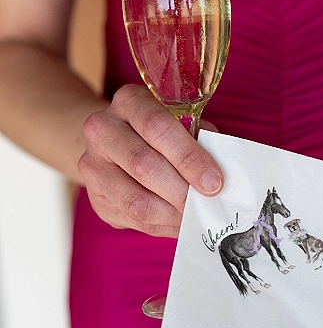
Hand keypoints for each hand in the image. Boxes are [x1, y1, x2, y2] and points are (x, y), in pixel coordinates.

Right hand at [78, 84, 222, 236]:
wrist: (115, 144)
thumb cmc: (160, 133)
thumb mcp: (181, 123)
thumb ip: (200, 140)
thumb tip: (225, 174)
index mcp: (128, 102)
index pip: (157, 127)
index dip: (189, 157)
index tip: (214, 181)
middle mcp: (102, 129)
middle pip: (143, 165)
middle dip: (182, 190)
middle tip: (207, 203)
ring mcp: (92, 166)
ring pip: (135, 200)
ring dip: (172, 213)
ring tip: (196, 216)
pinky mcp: (95, 197)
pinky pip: (132, 219)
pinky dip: (163, 225)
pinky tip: (181, 222)